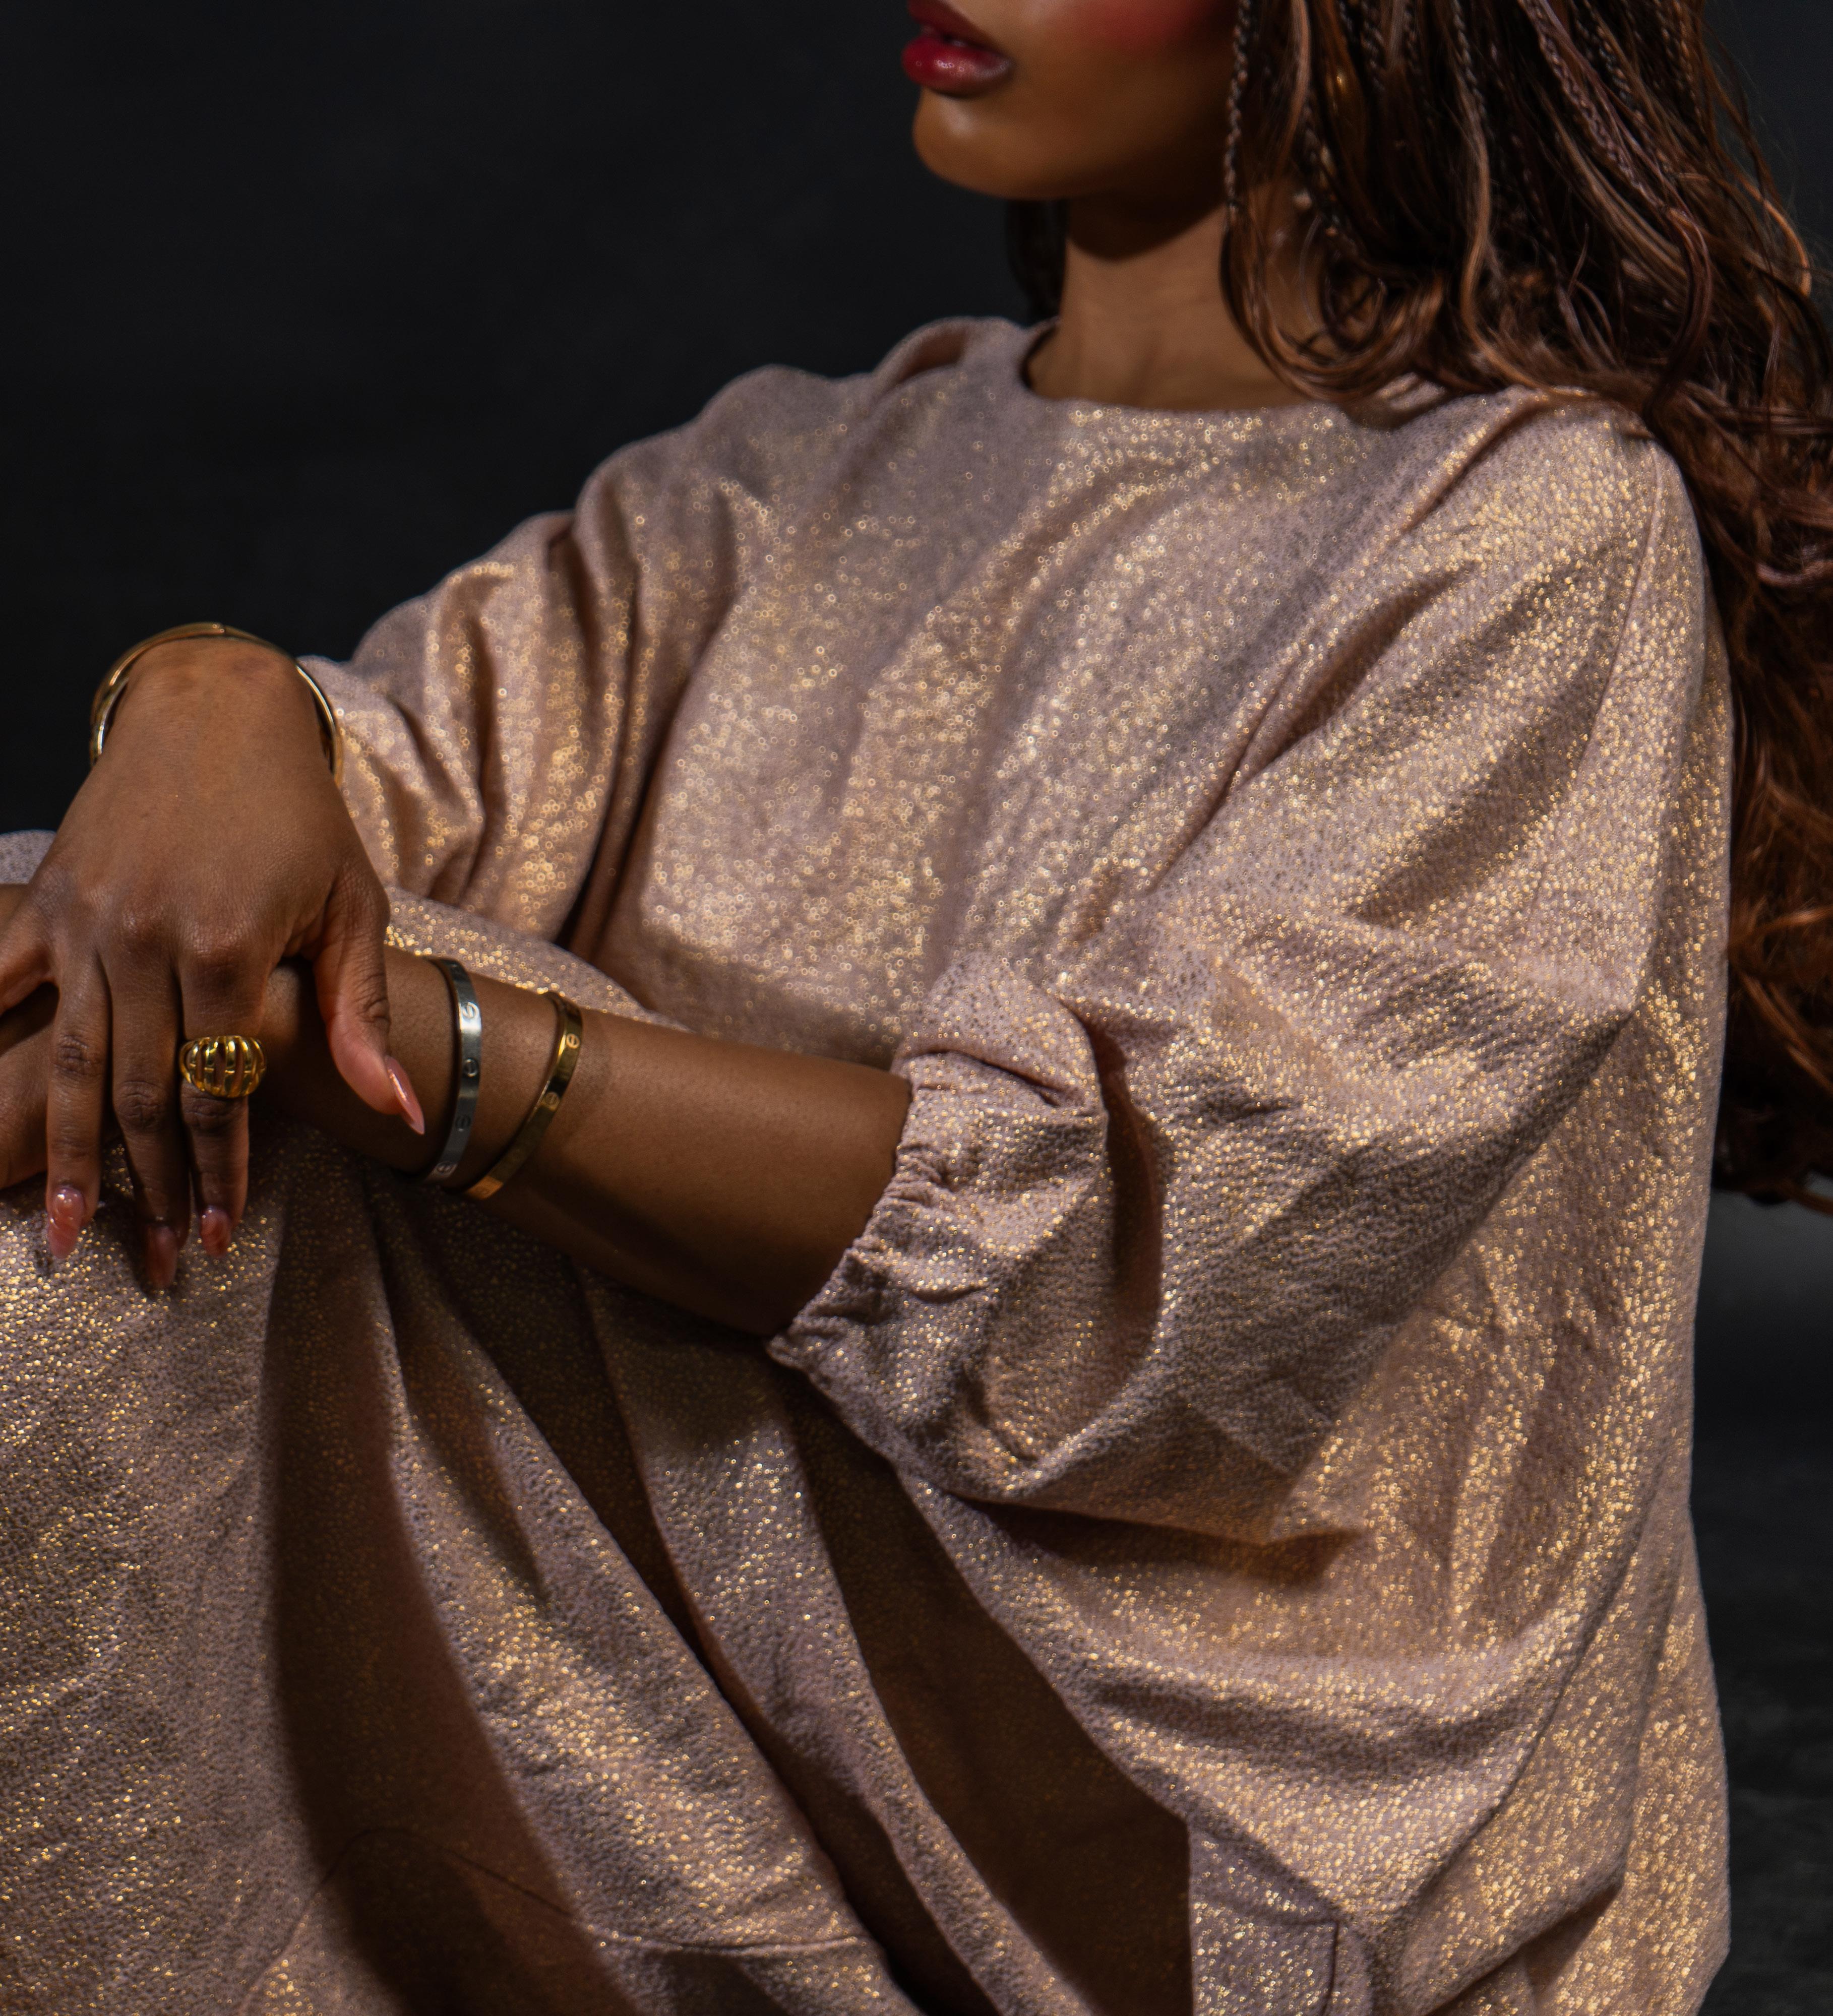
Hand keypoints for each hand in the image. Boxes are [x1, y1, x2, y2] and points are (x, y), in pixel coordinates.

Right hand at [0, 640, 422, 1285]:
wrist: (218, 710)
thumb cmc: (302, 816)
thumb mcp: (353, 909)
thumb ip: (362, 1016)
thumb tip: (404, 1114)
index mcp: (226, 950)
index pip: (219, 1092)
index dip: (219, 1172)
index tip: (218, 1239)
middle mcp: (145, 941)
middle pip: (139, 1096)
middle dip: (151, 1188)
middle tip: (156, 1265)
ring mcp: (86, 921)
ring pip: (66, 1063)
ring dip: (66, 1156)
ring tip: (65, 1236)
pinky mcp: (49, 899)